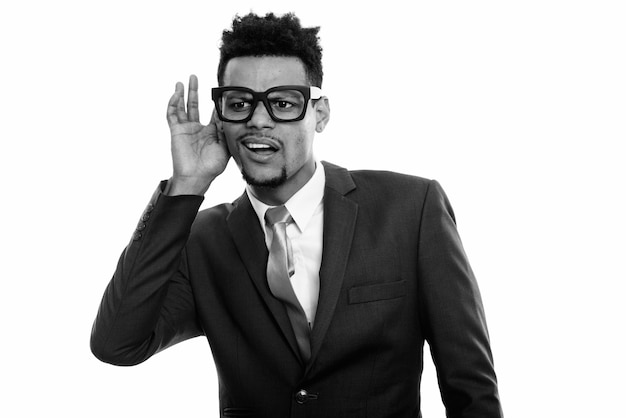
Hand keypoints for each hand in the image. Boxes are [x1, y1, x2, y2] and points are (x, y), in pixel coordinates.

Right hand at [166, 75, 229, 194]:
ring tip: (182, 81)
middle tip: (194, 76)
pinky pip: (172, 115)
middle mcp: (197, 128)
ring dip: (182, 94)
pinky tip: (175, 95)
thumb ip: (226, 131)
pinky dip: (173, 104)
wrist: (197, 176)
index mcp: (210, 132)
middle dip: (195, 91)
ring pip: (182, 107)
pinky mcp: (176, 131)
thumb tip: (228, 116)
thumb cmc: (211, 166)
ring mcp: (186, 129)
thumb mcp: (225, 147)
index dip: (214, 102)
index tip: (218, 90)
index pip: (212, 112)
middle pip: (195, 105)